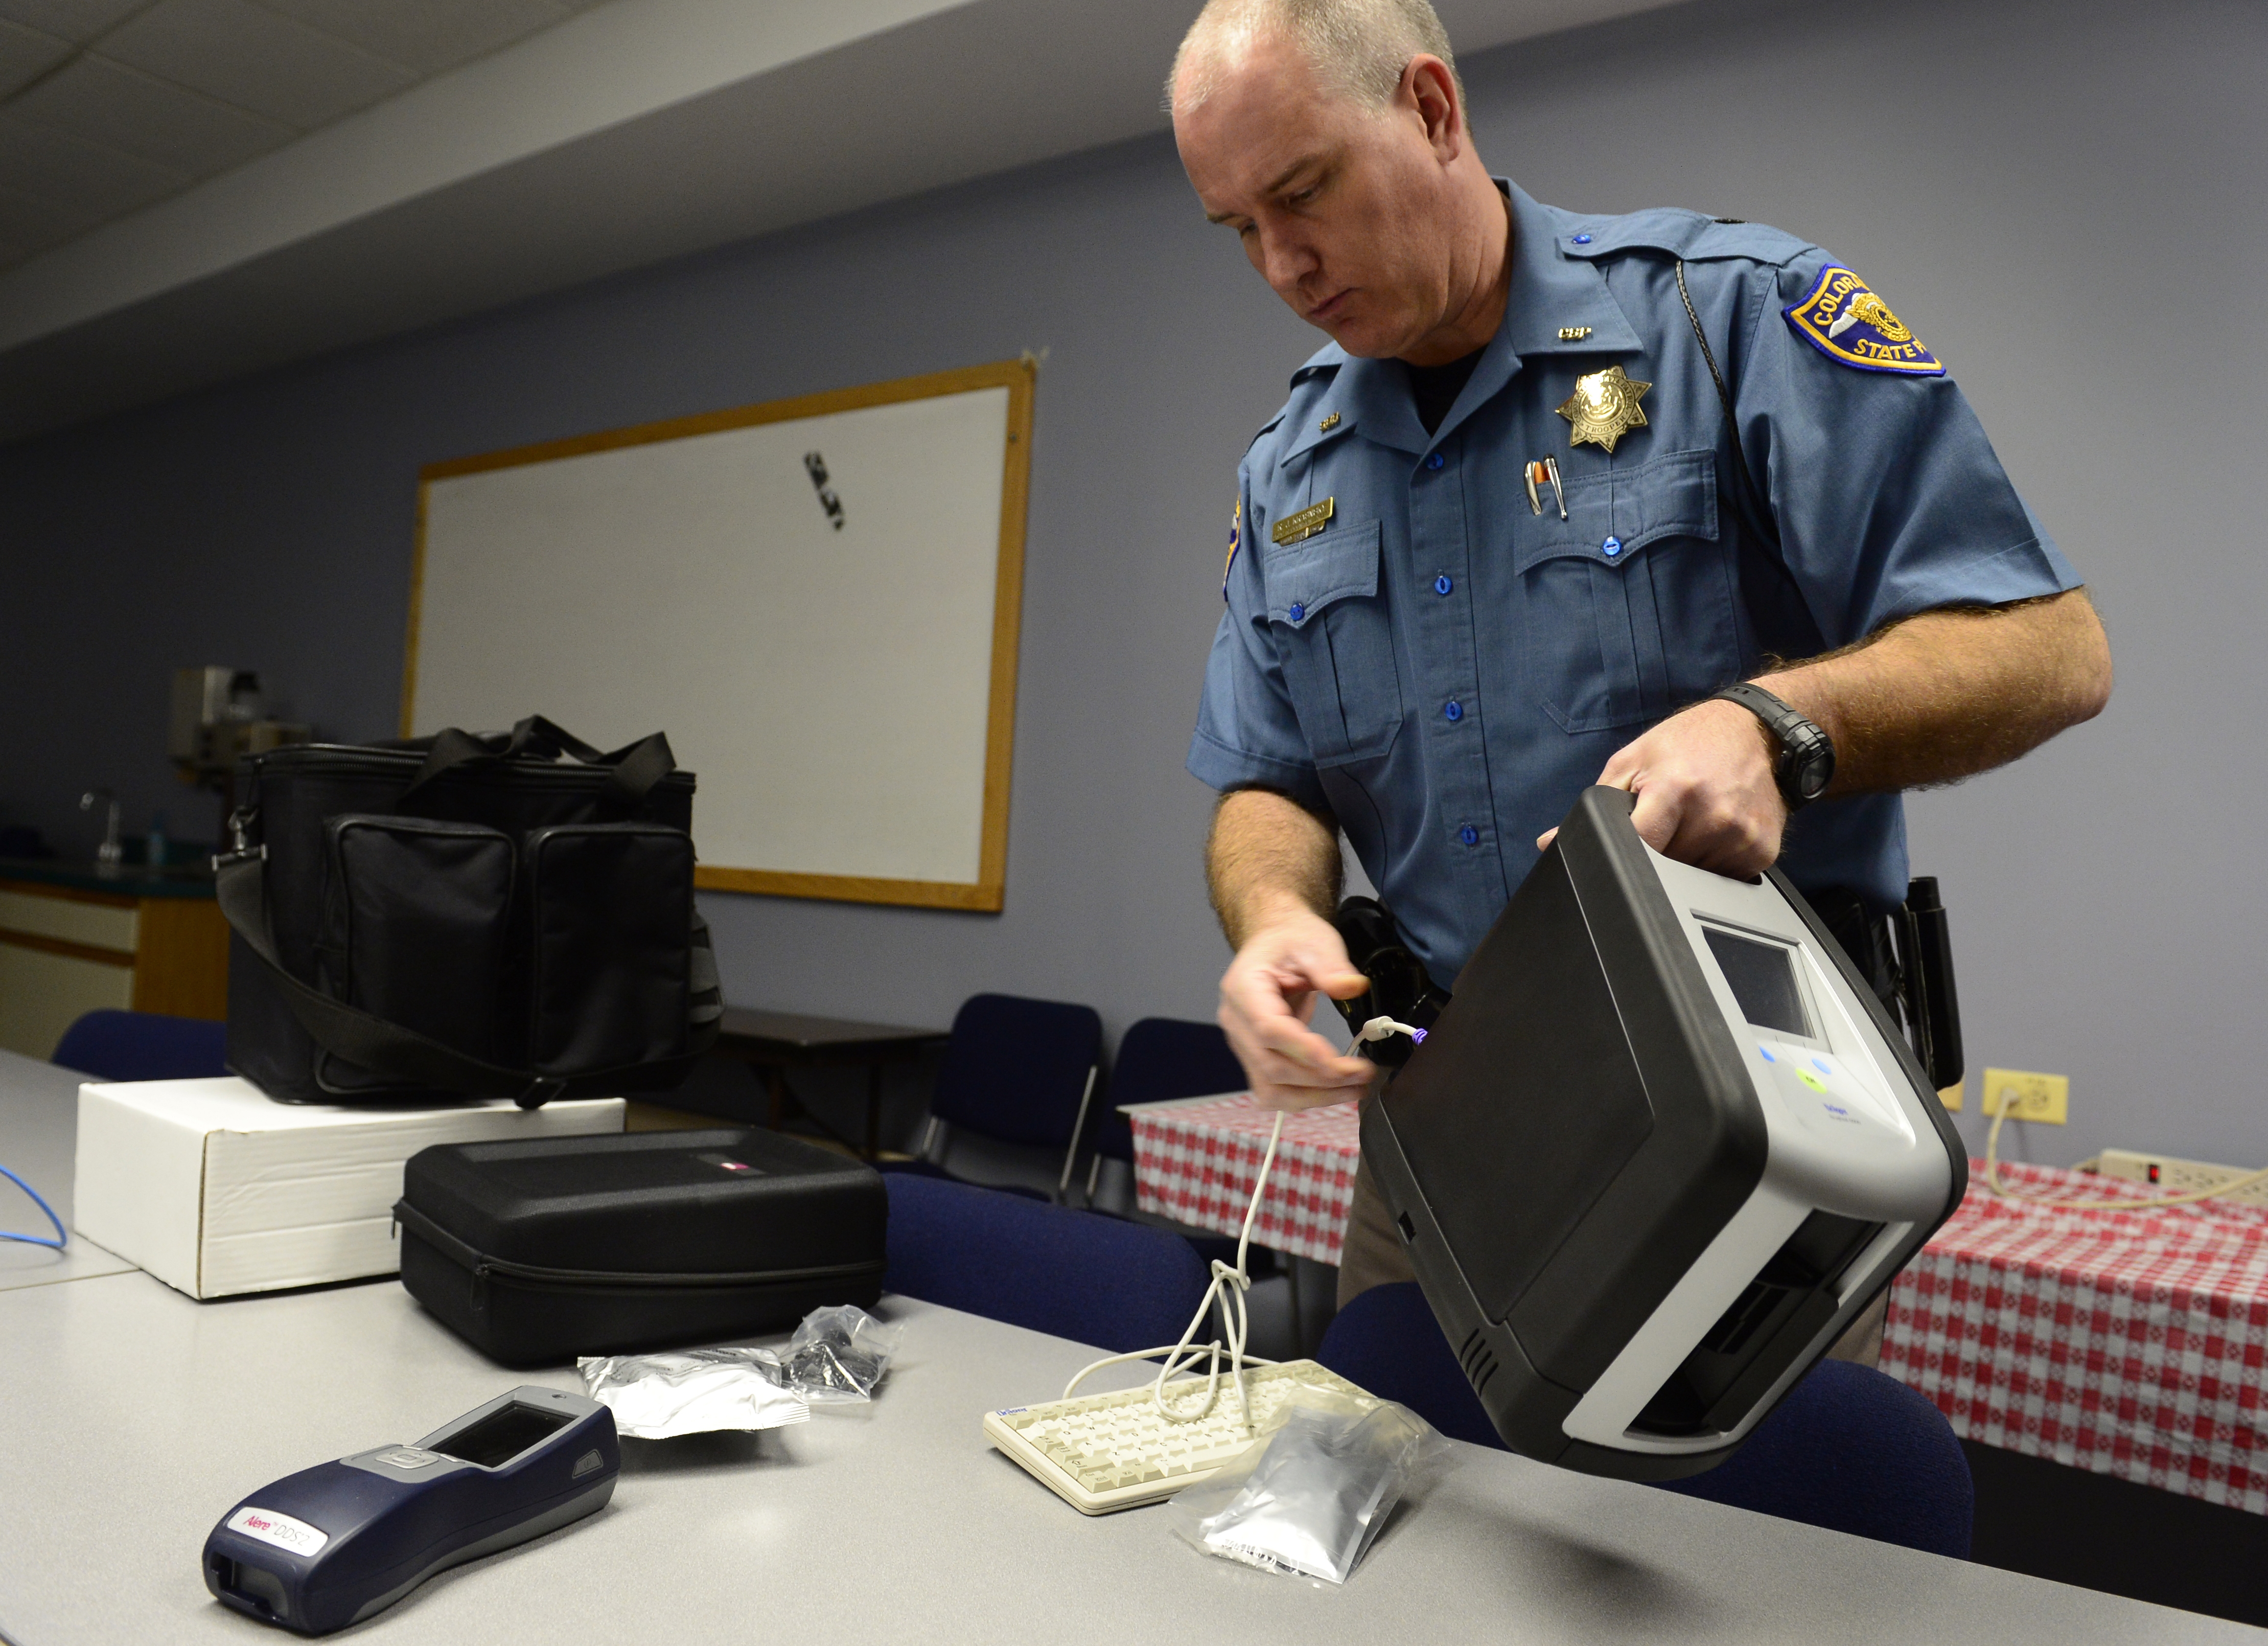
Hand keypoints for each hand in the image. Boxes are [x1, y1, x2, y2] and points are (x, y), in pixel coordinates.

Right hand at [1216, 908, 1375, 1111]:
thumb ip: (1331, 965)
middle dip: (1321, 1079)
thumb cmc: (1291, 941)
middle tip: (1363, 1074)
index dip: (1303, 1051)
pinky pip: (1274, 1090)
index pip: (1269, 1030)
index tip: (1340, 1062)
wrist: (1275, 943)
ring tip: (1354, 1090)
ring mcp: (1243, 1044)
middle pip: (1271, 1066)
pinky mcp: (1255, 1058)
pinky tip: (1334, 1091)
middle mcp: (1237, 1022)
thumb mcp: (1315, 941)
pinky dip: (1305, 1098)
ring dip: (1314, 1097)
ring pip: (1271, 1089)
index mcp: (1244, 988)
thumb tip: (1351, 987)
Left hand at [1537, 698, 1787, 875]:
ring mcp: (1741, 836)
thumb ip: (1595, 805)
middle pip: (1664, 867)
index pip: (1637, 846)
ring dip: (1683, 860)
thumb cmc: (1689, 742)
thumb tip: (1549, 842)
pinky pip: (1724, 878)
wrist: (1756, 731)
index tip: (1622, 847)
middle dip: (1654, 853)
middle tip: (1664, 822)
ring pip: (1692, 878)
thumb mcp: (1632, 761)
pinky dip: (1711, 863)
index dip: (1623, 852)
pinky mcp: (1764, 852)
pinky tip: (1713, 832)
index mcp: (1675, 788)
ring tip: (1690, 823)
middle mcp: (1713, 814)